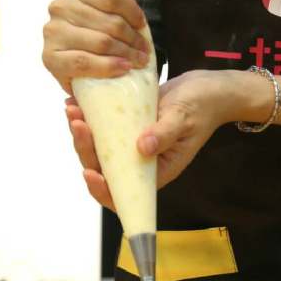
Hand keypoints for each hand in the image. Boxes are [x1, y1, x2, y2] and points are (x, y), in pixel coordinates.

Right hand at [43, 0, 149, 94]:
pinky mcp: (49, 57)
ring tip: (138, 61)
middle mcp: (61, 7)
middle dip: (133, 39)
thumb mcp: (113, 5)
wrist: (78, 63)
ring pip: (100, 42)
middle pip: (110, 22)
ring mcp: (53, 32)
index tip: (142, 25)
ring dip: (126, 54)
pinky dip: (108, 66)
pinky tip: (123, 68)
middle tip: (144, 50)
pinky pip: (83, 62)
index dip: (133, 13)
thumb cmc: (99, 30)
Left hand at [65, 70, 256, 209]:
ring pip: (100, 149)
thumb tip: (143, 148)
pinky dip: (89, 118)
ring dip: (82, 134)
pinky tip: (76, 103)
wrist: (207, 88)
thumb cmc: (202, 106)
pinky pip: (104, 129)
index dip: (104, 190)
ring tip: (72, 111)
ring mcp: (133, 144)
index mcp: (158, 170)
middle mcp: (142, 162)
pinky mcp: (128, 127)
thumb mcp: (183, 118)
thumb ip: (163, 134)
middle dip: (85, 150)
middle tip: (78, 124)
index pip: (126, 192)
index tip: (90, 173)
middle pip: (105, 168)